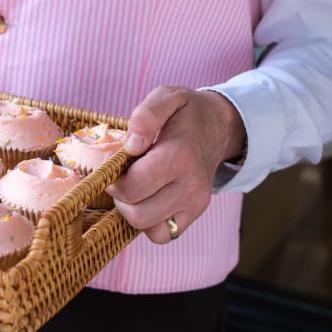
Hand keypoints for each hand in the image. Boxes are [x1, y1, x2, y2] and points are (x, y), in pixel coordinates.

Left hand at [106, 85, 244, 243]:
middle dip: (120, 198)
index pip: (133, 187)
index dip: (112, 180)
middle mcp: (190, 185)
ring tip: (133, 188)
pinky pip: (163, 235)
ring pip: (148, 228)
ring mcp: (195, 203)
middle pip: (138, 213)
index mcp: (179, 156)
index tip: (111, 167)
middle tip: (120, 178)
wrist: (219, 126)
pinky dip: (148, 224)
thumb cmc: (186, 112)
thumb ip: (147, 114)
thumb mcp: (167, 97)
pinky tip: (146, 200)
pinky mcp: (194, 213)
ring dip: (131, 211)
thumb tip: (133, 145)